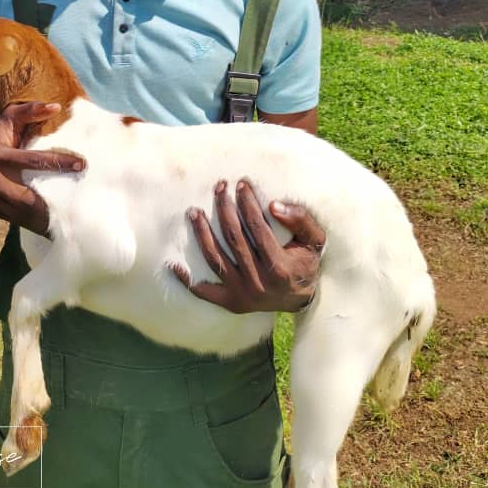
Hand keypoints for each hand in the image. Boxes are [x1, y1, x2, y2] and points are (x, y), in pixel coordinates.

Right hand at [0, 102, 85, 235]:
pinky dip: (34, 221)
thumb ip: (30, 111)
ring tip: (69, 215)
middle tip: (78, 201)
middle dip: (52, 200)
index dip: (58, 162)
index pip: (32, 160)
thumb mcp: (8, 118)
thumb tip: (56, 107)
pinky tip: (53, 222)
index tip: (81, 164)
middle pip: (26, 195)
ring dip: (45, 216)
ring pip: (21, 212)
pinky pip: (16, 218)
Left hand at [172, 179, 324, 313]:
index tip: (241, 183)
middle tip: (219, 187)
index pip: (257, 228)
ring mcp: (242, 295)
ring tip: (194, 212)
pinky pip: (204, 292)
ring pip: (215, 259)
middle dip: (224, 209)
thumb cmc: (306, 261)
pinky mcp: (231, 303)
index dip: (248, 203)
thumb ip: (300, 220)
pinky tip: (174, 264)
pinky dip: (187, 279)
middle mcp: (259, 283)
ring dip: (202, 234)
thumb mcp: (314, 240)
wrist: (301, 297)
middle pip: (233, 239)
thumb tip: (273, 205)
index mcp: (280, 267)